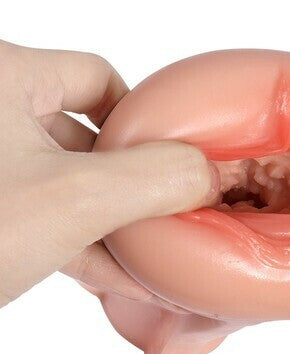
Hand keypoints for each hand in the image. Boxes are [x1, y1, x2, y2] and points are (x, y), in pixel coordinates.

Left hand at [0, 41, 216, 306]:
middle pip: (89, 138)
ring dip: (112, 222)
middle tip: (171, 216)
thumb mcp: (69, 201)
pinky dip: (82, 243)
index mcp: (4, 78)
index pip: (98, 78)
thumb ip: (151, 179)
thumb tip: (206, 173)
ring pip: (68, 183)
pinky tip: (116, 275)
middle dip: (134, 184)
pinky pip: (44, 216)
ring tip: (152, 256)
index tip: (172, 162)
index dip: (143, 120)